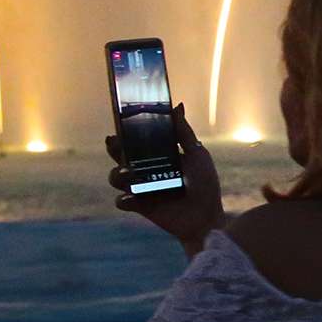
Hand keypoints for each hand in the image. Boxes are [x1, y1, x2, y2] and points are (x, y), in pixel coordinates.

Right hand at [106, 105, 222, 258]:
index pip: (137, 141)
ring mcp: (141, 188)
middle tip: (114, 142)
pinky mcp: (140, 206)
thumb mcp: (197, 154)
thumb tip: (177, 106)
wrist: (207, 215)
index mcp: (158, 156)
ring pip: (116, 177)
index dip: (126, 132)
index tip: (121, 122)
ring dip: (117, 173)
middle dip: (114, 149)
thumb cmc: (205, 184)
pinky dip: (124, 198)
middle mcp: (146, 170)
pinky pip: (122, 201)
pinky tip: (132, 195)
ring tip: (128, 172)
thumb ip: (184, 132)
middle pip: (121, 156)